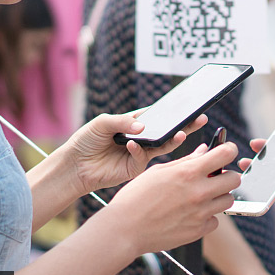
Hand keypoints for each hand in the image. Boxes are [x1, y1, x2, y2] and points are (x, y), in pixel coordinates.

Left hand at [62, 111, 207, 194]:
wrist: (74, 165)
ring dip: (173, 140)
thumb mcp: (103, 123)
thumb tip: (143, 126)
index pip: (158, 116)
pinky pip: (142, 158)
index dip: (173, 111)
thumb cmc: (86, 140)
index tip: (189, 106)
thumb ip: (123, 121)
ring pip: (163, 146)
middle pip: (167, 131)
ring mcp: (140, 153)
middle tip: (200, 119)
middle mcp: (142, 138)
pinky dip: (138, 150)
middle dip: (185, 125)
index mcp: (135, 123)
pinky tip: (132, 144)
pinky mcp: (135, 168)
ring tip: (182, 133)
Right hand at [107, 142, 240, 254]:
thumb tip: (206, 150)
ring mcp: (200, 213)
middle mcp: (199, 192)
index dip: (229, 150)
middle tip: (213, 178)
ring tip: (201, 197)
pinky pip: (215, 220)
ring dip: (219, 196)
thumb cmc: (136, 197)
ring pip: (229, 200)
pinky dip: (207, 217)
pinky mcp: (198, 231)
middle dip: (226, 176)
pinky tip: (191, 214)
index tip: (226, 152)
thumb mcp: (159, 171)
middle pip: (235, 179)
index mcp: (188, 172)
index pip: (226, 154)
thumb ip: (186, 161)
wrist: (124, 230)